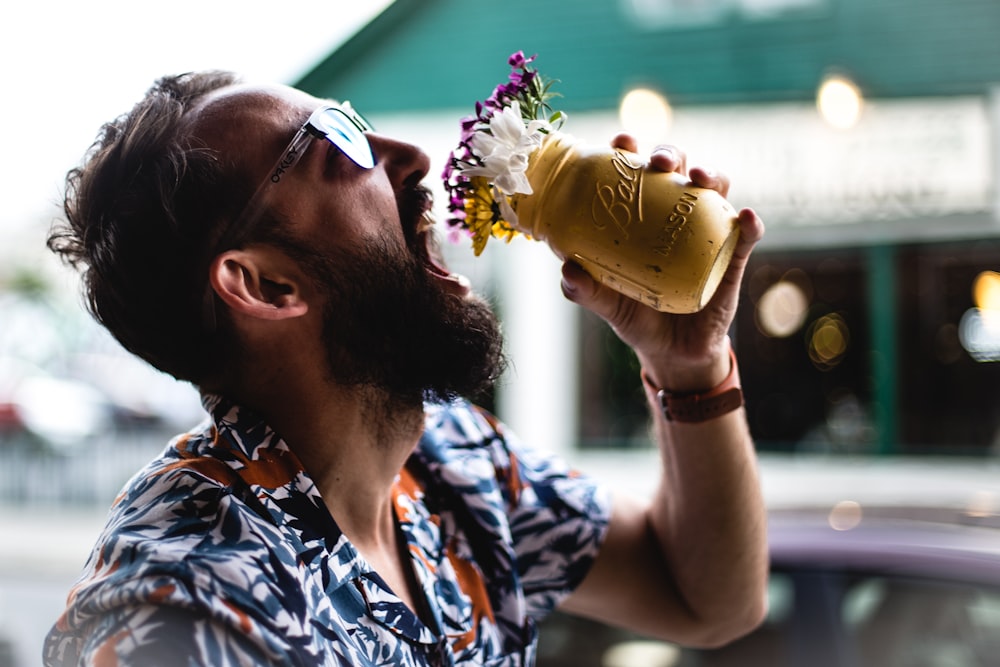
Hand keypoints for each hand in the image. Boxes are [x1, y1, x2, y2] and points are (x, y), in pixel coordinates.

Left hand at [559, 134, 764, 391]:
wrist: (672, 354)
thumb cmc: (636, 315)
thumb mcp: (607, 303)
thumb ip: (585, 289)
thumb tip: (567, 268)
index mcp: (642, 216)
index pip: (637, 172)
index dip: (630, 150)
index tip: (621, 143)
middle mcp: (676, 216)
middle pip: (677, 169)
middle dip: (670, 154)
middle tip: (659, 163)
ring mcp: (707, 234)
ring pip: (716, 190)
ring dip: (712, 175)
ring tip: (700, 179)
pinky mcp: (732, 260)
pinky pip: (746, 237)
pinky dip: (750, 224)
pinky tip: (747, 219)